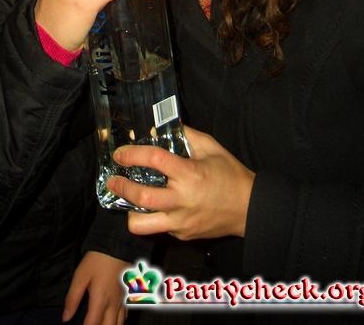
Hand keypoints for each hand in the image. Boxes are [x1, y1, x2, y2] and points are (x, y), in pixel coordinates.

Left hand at [63, 251, 128, 324]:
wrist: (118, 244)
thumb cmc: (97, 259)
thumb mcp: (80, 276)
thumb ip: (73, 298)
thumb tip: (66, 318)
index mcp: (100, 300)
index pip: (92, 324)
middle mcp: (114, 304)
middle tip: (91, 323)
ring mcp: (123, 300)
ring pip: (119, 324)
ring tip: (101, 323)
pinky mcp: (129, 294)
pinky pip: (126, 315)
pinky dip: (119, 321)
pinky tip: (113, 319)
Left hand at [105, 127, 254, 240]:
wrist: (249, 208)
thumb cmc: (230, 174)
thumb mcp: (211, 147)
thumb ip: (185, 135)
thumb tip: (159, 127)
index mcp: (190, 174)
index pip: (155, 160)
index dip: (133, 154)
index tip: (120, 153)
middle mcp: (182, 200)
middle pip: (142, 198)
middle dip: (122, 187)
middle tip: (113, 179)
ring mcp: (181, 222)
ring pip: (142, 225)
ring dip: (130, 211)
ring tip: (129, 200)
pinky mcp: (182, 235)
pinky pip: (159, 228)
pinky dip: (152, 217)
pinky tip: (155, 206)